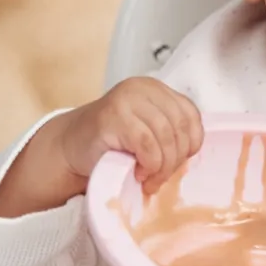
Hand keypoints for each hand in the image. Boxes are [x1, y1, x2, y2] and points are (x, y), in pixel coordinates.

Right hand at [0, 77, 202, 217]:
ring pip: (166, 136)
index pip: (191, 114)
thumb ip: (170, 130)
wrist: (70, 148)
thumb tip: (195, 151)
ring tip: (150, 178)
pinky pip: (147, 145)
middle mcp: (142, 88)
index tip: (178, 162)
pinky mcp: (113, 117)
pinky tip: (139, 172)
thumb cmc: (111, 143)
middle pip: (181, 127)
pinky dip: (149, 164)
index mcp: (155, 88)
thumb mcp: (147, 130)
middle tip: (161, 177)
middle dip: (176, 159)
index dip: (191, 143)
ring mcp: (126, 99)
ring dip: (162, 166)